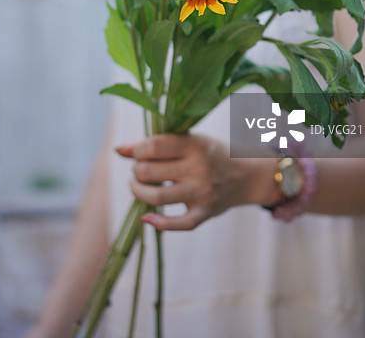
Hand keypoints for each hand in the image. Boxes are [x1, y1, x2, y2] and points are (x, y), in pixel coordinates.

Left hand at [116, 133, 280, 230]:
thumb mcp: (189, 140)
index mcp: (193, 144)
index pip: (153, 146)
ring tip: (138, 186)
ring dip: (138, 191)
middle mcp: (198, 167)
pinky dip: (159, 223)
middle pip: (150, 171)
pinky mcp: (204, 213)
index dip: (135, 150)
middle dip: (136, 171)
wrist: (246, 175)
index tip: (135, 153)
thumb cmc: (210, 154)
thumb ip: (156, 143)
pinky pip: (179, 224)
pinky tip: (146, 217)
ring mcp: (202, 192)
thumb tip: (118, 149)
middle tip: (140, 170)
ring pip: (157, 196)